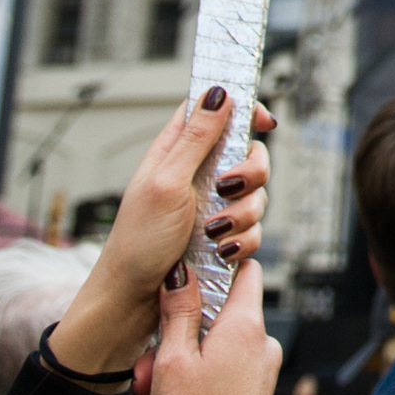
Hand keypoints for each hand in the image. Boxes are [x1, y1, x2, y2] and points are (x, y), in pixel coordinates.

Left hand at [49, 92, 276, 376]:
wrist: (133, 301)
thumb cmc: (137, 242)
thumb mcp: (166, 182)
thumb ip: (196, 138)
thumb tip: (218, 92)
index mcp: (177, 151)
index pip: (216, 112)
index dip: (243, 109)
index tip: (262, 121)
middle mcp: (197, 175)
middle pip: (248, 153)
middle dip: (251, 173)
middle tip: (227, 189)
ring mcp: (211, 207)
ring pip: (257, 195)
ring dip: (242, 216)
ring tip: (214, 234)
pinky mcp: (222, 236)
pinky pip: (253, 230)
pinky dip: (243, 242)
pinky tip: (221, 252)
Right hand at [144, 252, 279, 394]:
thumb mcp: (173, 362)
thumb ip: (178, 312)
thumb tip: (182, 270)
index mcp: (246, 326)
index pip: (244, 269)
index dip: (214, 268)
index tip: (183, 284)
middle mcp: (260, 344)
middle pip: (213, 320)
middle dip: (172, 343)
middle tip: (145, 375)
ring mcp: (258, 372)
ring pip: (206, 355)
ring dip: (171, 377)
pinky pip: (214, 381)